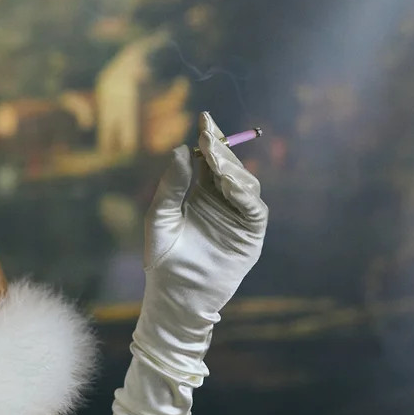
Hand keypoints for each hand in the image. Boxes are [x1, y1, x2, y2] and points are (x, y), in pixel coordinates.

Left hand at [103, 111, 268, 414]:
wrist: (175, 295)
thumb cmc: (163, 258)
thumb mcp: (159, 217)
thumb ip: (171, 186)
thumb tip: (182, 151)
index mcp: (198, 192)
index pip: (208, 160)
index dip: (209, 139)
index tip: (205, 120)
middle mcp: (220, 200)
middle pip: (228, 167)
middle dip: (220, 149)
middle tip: (210, 136)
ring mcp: (237, 216)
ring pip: (244, 183)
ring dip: (232, 167)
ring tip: (216, 156)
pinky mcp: (250, 234)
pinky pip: (254, 208)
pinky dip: (245, 193)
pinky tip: (231, 182)